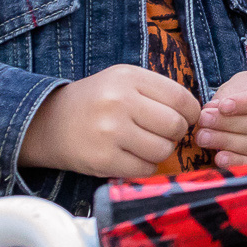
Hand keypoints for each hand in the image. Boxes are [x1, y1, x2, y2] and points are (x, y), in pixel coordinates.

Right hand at [19, 64, 200, 179]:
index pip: (182, 98)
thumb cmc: (95, 102)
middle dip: (174, 134)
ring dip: (159, 151)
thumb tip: (198, 115)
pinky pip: (145, 169)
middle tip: (159, 133)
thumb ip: (158, 92)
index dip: (190, 113)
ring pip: (163, 150)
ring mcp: (110, 131)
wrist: (48, 123)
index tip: (182, 118)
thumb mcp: (122, 81)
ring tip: (143, 145)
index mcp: (128, 77)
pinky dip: (144, 166)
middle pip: (175, 126)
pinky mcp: (103, 159)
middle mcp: (119, 101)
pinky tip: (130, 156)